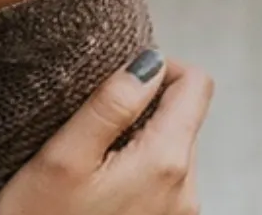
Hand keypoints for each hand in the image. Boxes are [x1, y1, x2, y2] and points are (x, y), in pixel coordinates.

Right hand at [0, 50, 213, 214]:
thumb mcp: (64, 155)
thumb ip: (110, 105)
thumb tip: (148, 62)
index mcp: (166, 162)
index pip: (197, 86)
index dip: (158, 67)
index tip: (117, 79)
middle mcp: (186, 190)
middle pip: (183, 118)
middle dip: (142, 110)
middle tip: (89, 127)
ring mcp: (182, 214)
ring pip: (172, 150)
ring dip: (138, 142)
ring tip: (91, 162)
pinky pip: (164, 181)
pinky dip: (137, 171)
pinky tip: (99, 188)